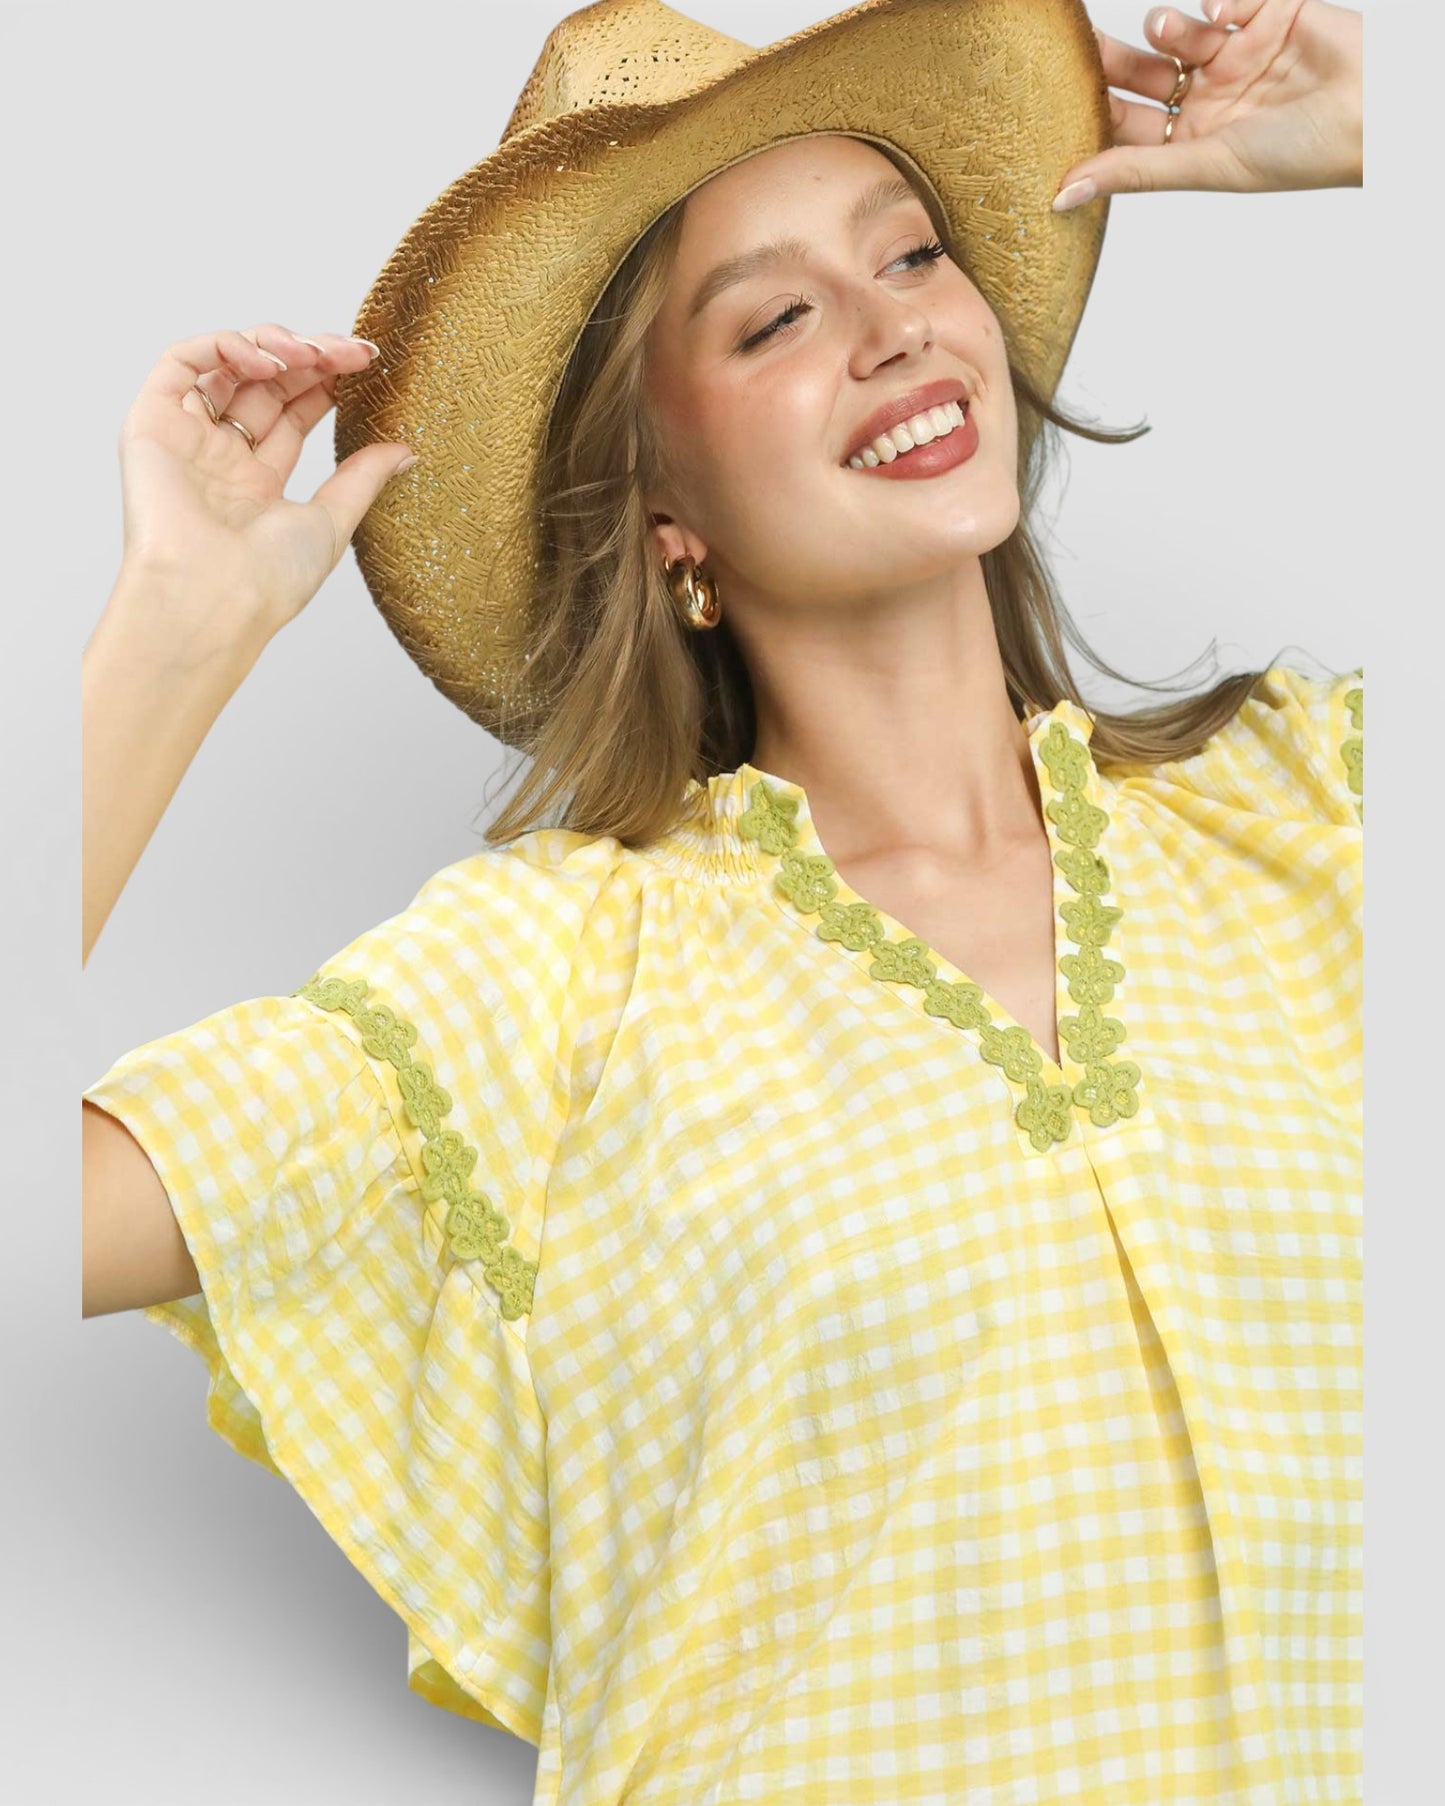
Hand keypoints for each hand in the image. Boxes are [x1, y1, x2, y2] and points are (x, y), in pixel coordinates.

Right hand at [115, 323, 413, 654]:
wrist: (213, 597)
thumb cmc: (267, 580)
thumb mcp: (332, 521)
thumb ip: (363, 478)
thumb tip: (406, 451)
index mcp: (256, 485)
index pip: (291, 415)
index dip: (326, 384)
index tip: (366, 365)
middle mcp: (219, 459)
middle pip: (263, 386)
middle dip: (309, 359)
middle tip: (351, 352)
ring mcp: (185, 439)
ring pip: (224, 366)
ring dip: (272, 345)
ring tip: (313, 353)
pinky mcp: (151, 422)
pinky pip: (180, 362)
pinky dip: (224, 346)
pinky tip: (268, 360)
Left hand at [1053, 0, 1362, 209]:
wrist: (1375, 110)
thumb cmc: (1299, 154)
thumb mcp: (1205, 166)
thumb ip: (1133, 173)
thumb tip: (1061, 196)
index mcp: (1194, 140)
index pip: (1128, 122)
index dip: (1092, 106)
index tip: (1054, 91)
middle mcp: (1212, 97)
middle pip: (1143, 72)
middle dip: (1113, 57)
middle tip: (1081, 40)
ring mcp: (1239, 53)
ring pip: (1177, 30)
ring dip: (1165, 24)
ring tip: (1173, 27)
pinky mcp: (1270, 12)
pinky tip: (1222, 11)